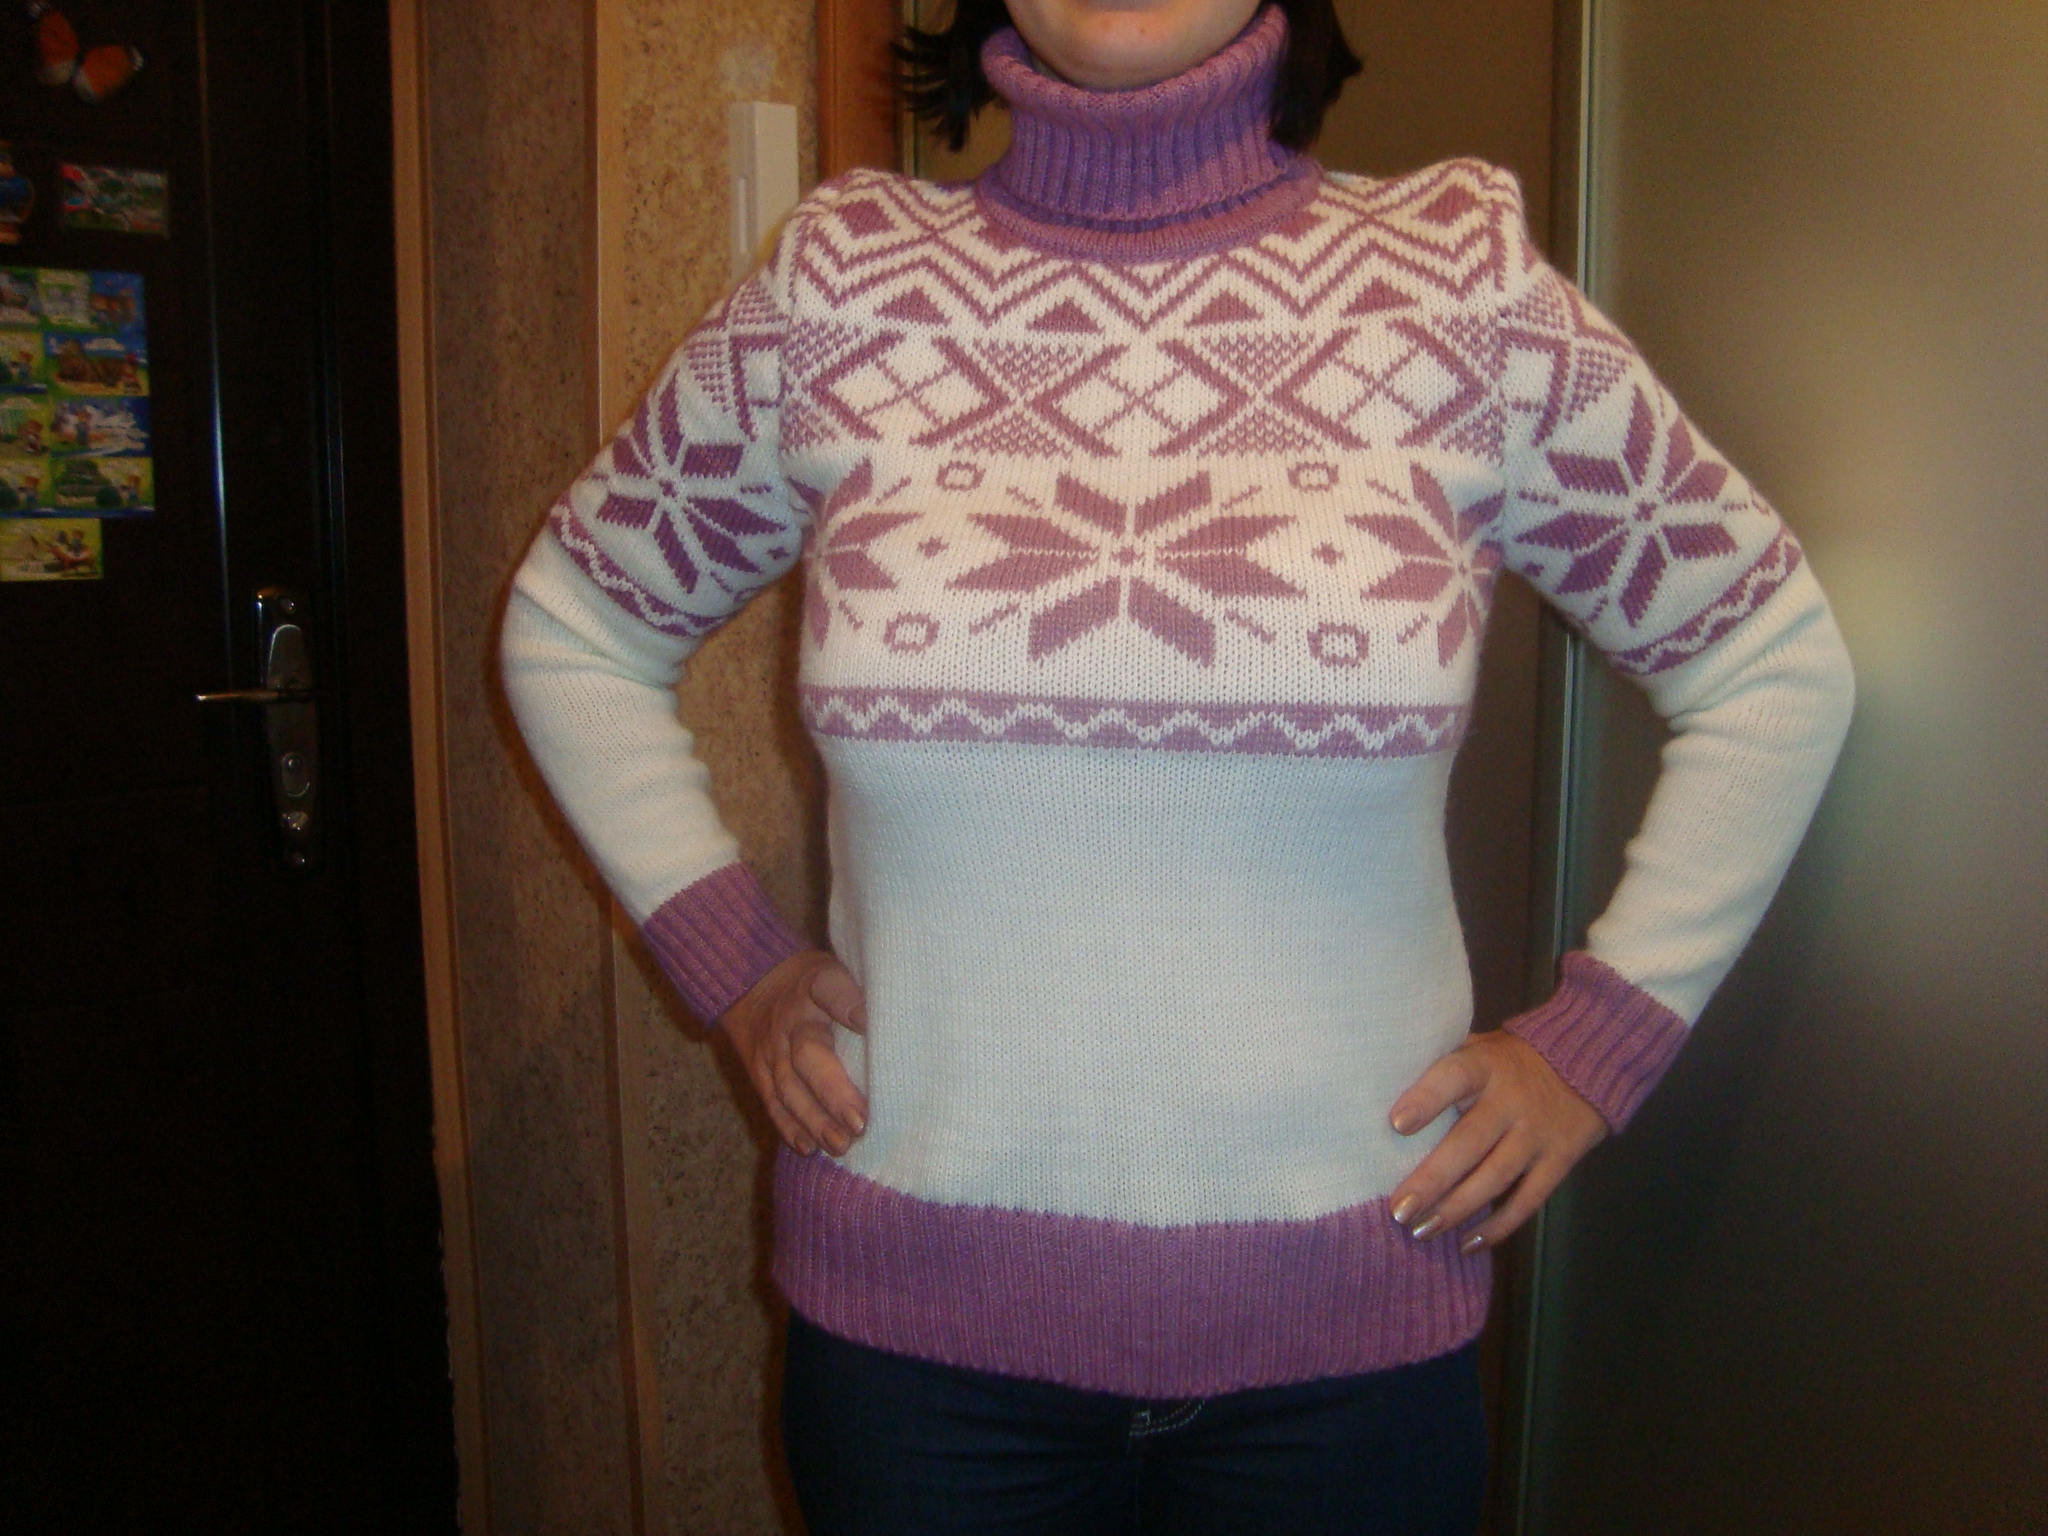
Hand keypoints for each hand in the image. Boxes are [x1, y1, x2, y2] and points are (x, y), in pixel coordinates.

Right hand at [719, 950, 868, 1156]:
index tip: (869, 1026)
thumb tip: (909, 1017)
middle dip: (833, 1092)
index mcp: (816, 985)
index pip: (831, 989)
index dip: (849, 1006)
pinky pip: (771, 1101)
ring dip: (814, 1119)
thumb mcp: (839, 971)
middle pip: (807, 1055)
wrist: (753, 984)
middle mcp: (790, 1019)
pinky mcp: (757, 1072)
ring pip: (787, 1087)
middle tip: (860, 1123)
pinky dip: (789, 1127)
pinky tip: (809, 1148)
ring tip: (841, 1145)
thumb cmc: (815, 984)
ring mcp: (770, 1048)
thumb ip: (864, 992)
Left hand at [1386, 1031, 1607, 1253]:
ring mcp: (1538, 1133)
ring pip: (1495, 1177)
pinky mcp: (1560, 1161)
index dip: (1426, 1099)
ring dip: (1457, 1209)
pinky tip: (1467, 1243)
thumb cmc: (1508, 1062)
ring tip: (1422, 1231)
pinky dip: (1499, 1226)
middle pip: (1470, 1141)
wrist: (1586, 1067)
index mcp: (1485, 1065)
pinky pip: (1529, 1200)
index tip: (1397, 1124)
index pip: (1454, 1077)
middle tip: (1398, 1210)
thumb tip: (1381, 1095)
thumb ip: (1442, 1069)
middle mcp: (1512, 1100)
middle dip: (1433, 1179)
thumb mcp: (1478, 1048)